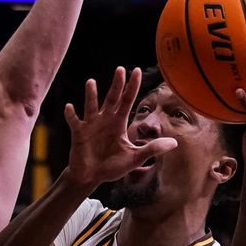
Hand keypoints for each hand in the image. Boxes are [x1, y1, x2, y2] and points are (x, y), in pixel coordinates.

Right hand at [64, 67, 176, 186]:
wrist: (91, 177)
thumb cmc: (112, 166)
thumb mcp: (135, 158)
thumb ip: (152, 149)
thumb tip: (175, 142)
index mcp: (119, 122)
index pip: (127, 100)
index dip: (132, 86)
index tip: (136, 70)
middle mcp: (105, 120)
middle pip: (112, 98)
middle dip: (116, 85)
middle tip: (120, 69)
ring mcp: (90, 125)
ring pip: (91, 106)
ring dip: (91, 95)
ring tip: (91, 82)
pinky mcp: (78, 133)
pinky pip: (74, 122)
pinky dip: (71, 115)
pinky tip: (70, 107)